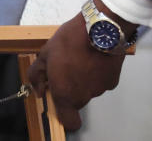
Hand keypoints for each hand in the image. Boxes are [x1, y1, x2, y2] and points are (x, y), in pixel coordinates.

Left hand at [27, 9, 128, 130]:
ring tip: (83, 57)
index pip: (70, 122)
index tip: (60, 98)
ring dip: (86, 79)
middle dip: (72, 88)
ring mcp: (100, 90)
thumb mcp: (45, 54)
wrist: (100, 29)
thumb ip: (37, 76)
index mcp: (66, 94)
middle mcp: (84, 97)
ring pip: (90, 89)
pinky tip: (96, 57)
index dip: (65, 115)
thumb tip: (39, 90)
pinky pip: (102, 80)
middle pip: (78, 101)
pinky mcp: (113, 80)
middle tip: (68, 67)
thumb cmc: (69, 42)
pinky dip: (98, 73)